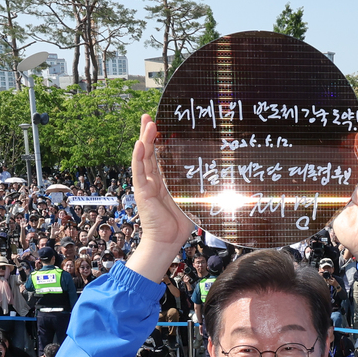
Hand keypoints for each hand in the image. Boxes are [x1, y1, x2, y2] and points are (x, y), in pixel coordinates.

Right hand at [127, 114, 194, 280]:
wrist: (168, 240)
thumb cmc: (181, 222)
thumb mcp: (193, 197)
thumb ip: (199, 184)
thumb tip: (219, 172)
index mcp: (165, 179)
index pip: (161, 154)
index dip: (161, 139)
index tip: (164, 124)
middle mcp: (154, 178)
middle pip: (150, 150)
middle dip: (149, 133)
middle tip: (150, 116)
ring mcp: (146, 184)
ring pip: (143, 156)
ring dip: (144, 138)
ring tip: (147, 122)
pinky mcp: (142, 191)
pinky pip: (138, 171)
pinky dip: (138, 156)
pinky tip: (139, 144)